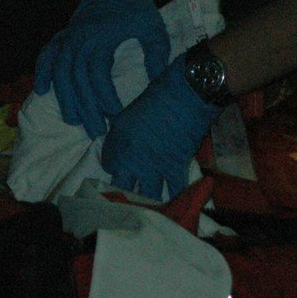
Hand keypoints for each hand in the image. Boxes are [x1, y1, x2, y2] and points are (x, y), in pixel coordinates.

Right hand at [33, 0, 169, 135]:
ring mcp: (68, 37)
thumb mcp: (153, 29)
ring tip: (74, 120)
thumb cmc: (137, 9)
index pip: (97, 74)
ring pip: (60, 73)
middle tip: (95, 131)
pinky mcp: (62, 36)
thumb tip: (157, 83)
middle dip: (86, 108)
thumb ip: (156, 56)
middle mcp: (79, 39)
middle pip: (77, 80)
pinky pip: (46, 55)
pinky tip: (42, 91)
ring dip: (65, 98)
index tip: (115, 114)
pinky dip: (41, 72)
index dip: (104, 96)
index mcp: (101, 37)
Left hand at [100, 54, 220, 199]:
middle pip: (122, 188)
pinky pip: (173, 191)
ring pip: (146, 195)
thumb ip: (121, 134)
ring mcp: (153, 166)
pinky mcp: (175, 168)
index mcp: (117, 140)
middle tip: (130, 196)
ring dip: (148, 200)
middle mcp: (130, 158)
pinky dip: (175, 197)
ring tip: (150, 204)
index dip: (114, 168)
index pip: (109, 166)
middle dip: (125, 194)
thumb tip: (120, 150)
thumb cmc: (160, 94)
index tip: (119, 171)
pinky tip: (175, 200)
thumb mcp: (131, 112)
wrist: (188, 93)